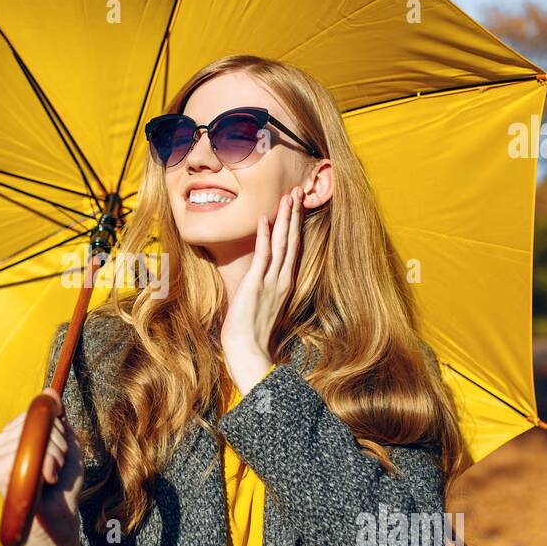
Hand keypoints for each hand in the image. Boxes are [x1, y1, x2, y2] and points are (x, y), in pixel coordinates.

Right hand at [0, 391, 84, 545]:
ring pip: (31, 436)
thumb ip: (59, 419)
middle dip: (58, 443)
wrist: (60, 519)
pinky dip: (43, 466)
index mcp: (15, 435)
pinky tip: (44, 481)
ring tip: (51, 477)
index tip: (62, 452)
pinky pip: (23, 451)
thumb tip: (49, 392)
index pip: (35, 413)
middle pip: (34, 422)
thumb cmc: (63, 485)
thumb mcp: (68, 445)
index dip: (56, 429)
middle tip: (57, 468)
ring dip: (54, 456)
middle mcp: (2, 443)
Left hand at [220, 185, 303, 393]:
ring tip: (288, 197)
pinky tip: (266, 219)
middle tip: (297, 192)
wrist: (249, 353)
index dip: (294, 227)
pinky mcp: (256, 285)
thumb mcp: (260, 308)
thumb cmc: (252, 336)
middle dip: (294, 215)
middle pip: (291, 241)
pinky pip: (263, 256)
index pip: (292, 250)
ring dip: (284, 218)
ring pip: (282, 244)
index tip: (296, 207)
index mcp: (284, 285)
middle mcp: (282, 281)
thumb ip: (261, 292)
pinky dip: (264, 236)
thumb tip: (256, 284)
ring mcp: (271, 282)